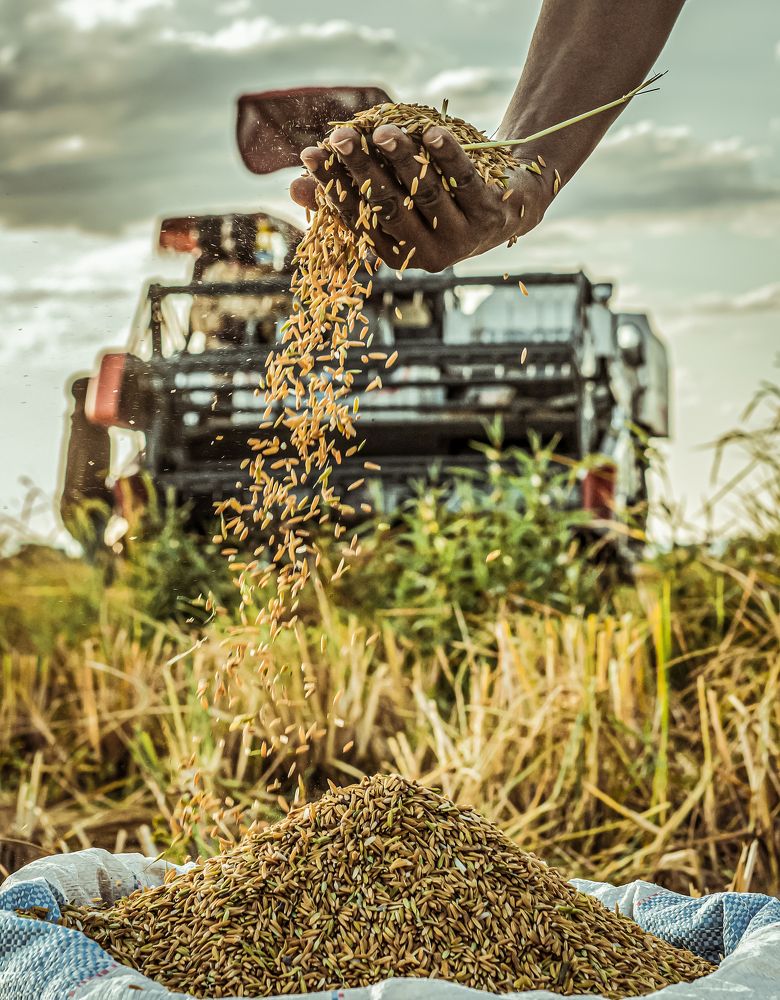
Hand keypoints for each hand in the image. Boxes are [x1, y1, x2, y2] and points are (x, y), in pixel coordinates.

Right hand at [289, 125, 549, 271]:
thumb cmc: (441, 196)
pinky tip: (430, 132)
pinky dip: (448, 156)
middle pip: (390, 207)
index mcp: (400, 255)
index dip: (334, 187)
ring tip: (383, 129)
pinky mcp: (493, 214)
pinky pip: (465, 181)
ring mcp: (465, 237)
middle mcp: (431, 255)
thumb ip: (348, 194)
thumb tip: (294, 188)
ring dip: (404, 160)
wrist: (512, 199)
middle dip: (364, 170)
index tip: (312, 154)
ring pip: (427, 195)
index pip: (360, 220)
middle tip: (342, 136)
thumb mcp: (395, 194)